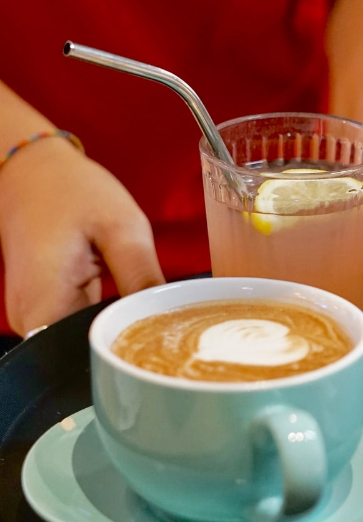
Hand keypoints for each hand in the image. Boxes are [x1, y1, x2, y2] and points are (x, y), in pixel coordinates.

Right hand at [0, 138, 163, 335]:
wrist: (33, 168)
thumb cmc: (72, 190)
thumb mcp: (121, 228)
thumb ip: (142, 277)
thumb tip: (168, 319)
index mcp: (45, 307)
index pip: (94, 352)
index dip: (135, 349)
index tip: (170, 338)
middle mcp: (32, 320)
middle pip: (91, 349)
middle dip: (133, 339)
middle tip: (171, 321)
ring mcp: (35, 314)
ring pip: (88, 338)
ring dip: (121, 326)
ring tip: (153, 307)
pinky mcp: (43, 306)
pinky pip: (81, 323)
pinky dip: (108, 314)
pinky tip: (130, 299)